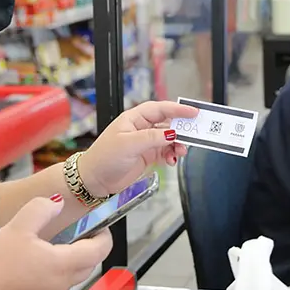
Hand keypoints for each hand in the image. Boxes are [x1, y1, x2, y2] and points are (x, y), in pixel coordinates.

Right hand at [0, 197, 112, 289]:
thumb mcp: (19, 227)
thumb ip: (41, 209)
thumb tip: (57, 203)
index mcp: (64, 264)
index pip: (100, 251)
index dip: (104, 235)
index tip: (99, 225)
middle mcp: (62, 284)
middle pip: (89, 265)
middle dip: (90, 248)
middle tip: (79, 231)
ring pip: (72, 276)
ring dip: (72, 260)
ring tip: (55, 244)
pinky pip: (56, 285)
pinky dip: (56, 272)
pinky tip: (35, 262)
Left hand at [79, 101, 198, 197]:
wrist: (95, 180)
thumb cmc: (104, 158)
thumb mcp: (129, 144)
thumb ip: (152, 137)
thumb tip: (171, 133)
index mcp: (134, 118)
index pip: (160, 109)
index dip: (177, 109)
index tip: (193, 111)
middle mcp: (141, 128)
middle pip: (167, 123)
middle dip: (181, 129)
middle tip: (194, 133)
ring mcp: (145, 142)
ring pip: (168, 138)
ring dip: (177, 144)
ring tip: (180, 151)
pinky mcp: (147, 155)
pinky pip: (165, 151)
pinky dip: (171, 155)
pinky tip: (172, 160)